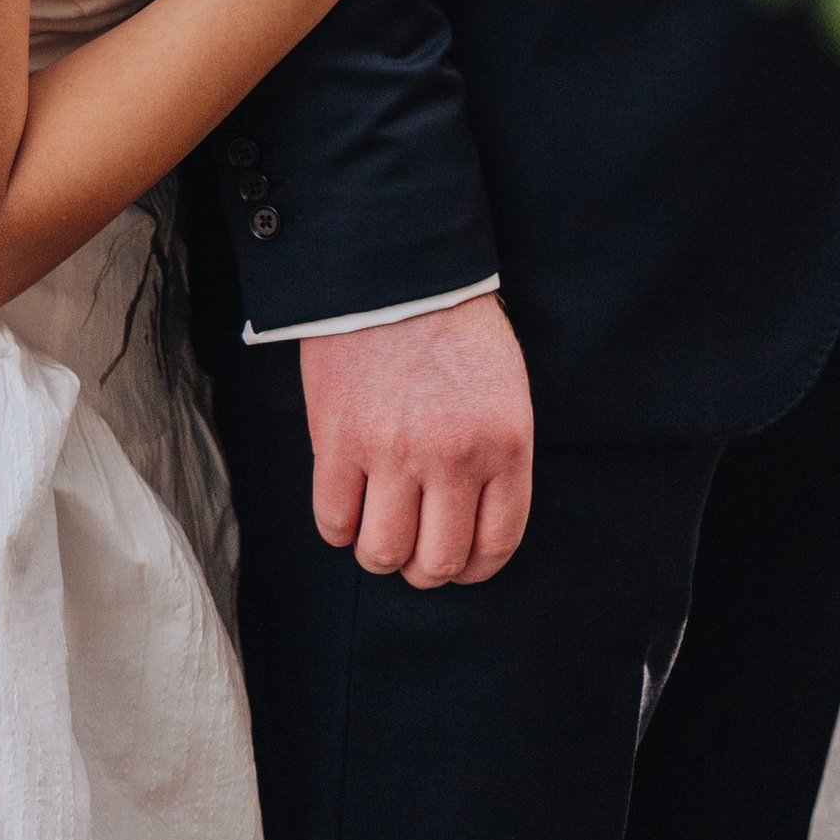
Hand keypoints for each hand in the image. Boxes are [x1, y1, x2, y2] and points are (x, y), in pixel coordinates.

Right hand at [301, 292, 533, 587]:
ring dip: (379, 553)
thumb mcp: (505, 391)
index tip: (459, 563)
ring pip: (382, 554)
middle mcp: (454, 456)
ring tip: (378, 528)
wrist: (397, 270)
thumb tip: (468, 528)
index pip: (496, 545)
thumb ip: (494, 460)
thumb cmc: (456, 330)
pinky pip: (333, 522)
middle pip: (437, 563)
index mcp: (506, 443)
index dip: (474, 568)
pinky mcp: (339, 439)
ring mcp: (393, 451)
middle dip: (425, 569)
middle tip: (414, 548)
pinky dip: (339, 527)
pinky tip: (347, 505)